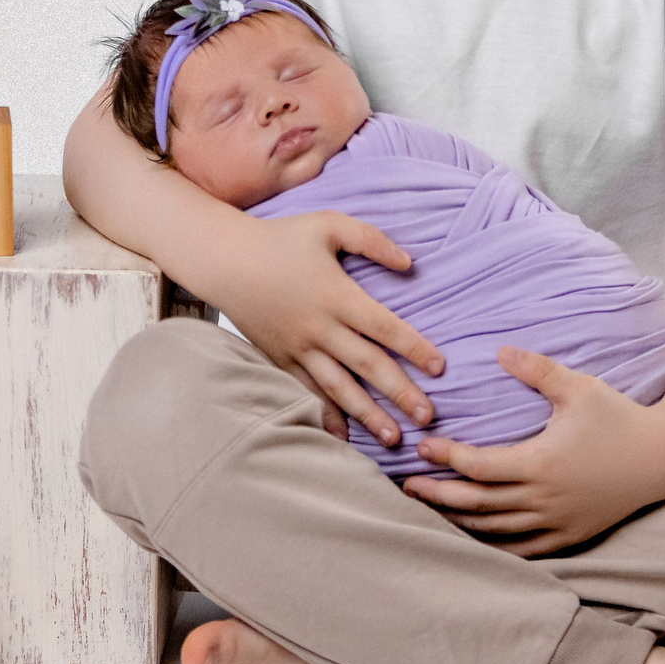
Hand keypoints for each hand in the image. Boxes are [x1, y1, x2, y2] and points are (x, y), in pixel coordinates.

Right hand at [205, 212, 444, 448]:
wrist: (224, 259)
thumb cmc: (280, 238)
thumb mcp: (328, 225)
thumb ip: (371, 240)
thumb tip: (410, 263)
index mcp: (337, 295)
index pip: (384, 327)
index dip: (414, 347)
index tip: (440, 367)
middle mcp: (319, 327)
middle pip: (367, 366)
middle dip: (400, 393)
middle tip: (428, 418)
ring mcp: (298, 347)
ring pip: (338, 387)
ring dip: (367, 415)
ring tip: (393, 438)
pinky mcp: (279, 358)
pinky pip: (306, 392)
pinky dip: (325, 415)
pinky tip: (342, 437)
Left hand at [401, 347, 664, 556]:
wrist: (662, 458)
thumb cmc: (619, 417)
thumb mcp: (580, 387)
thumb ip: (537, 370)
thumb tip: (499, 351)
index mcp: (541, 462)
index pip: (479, 465)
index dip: (446, 457)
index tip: (422, 446)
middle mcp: (544, 498)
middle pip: (477, 503)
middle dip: (438, 494)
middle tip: (406, 485)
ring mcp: (556, 522)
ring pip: (495, 530)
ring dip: (457, 521)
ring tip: (428, 510)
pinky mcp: (569, 536)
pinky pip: (522, 550)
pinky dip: (492, 546)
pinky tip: (471, 538)